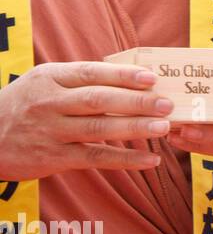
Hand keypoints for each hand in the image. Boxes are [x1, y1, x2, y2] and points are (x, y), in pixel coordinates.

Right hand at [0, 61, 169, 178]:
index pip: (92, 73)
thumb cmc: (24, 105)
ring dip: (135, 128)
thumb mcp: (43, 82)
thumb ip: (79, 80)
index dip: (123, 75)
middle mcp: (50, 102)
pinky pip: (94, 157)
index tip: (152, 77)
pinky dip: (125, 159)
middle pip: (99, 100)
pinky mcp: (53, 157)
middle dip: (136, 102)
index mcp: (50, 77)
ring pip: (99, 128)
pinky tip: (149, 160)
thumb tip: (132, 77)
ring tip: (164, 128)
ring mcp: (51, 130)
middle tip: (166, 105)